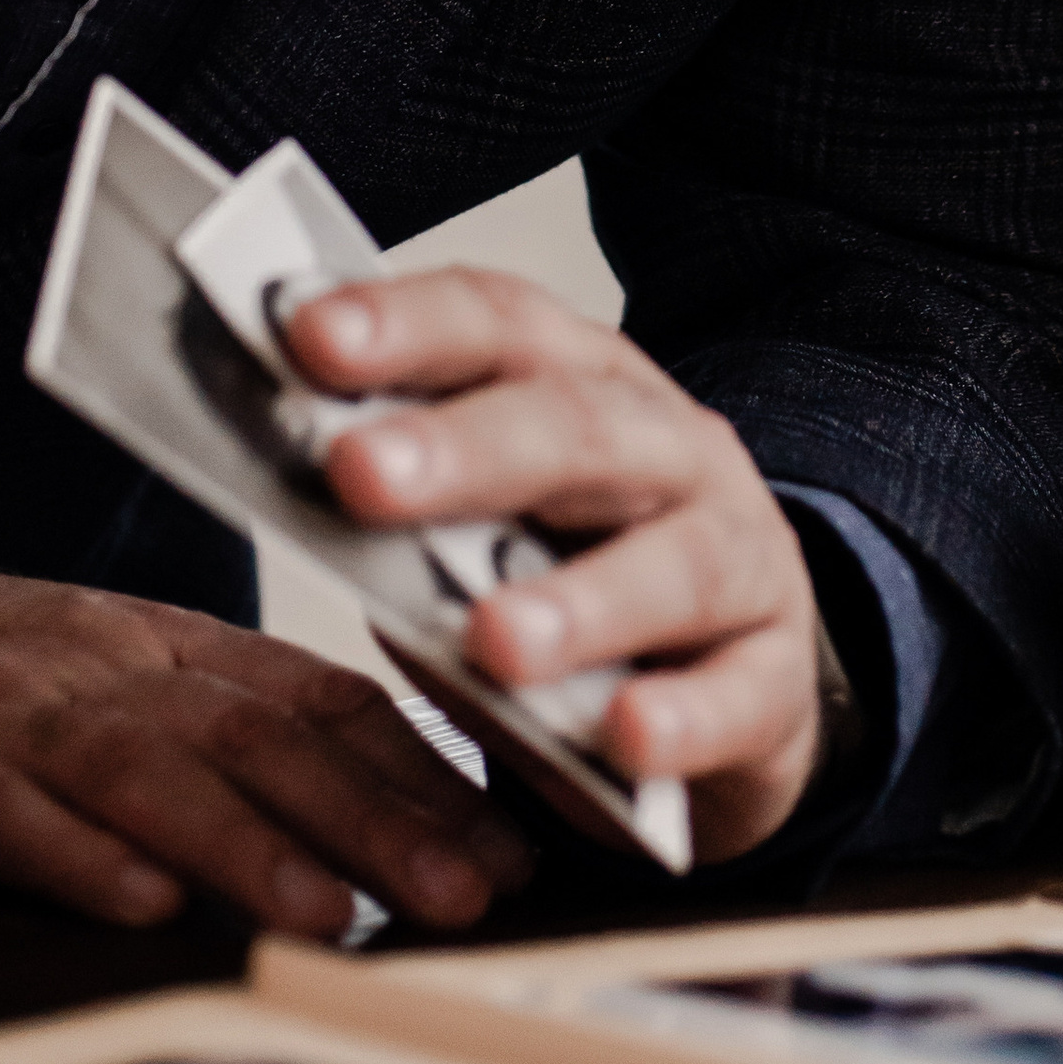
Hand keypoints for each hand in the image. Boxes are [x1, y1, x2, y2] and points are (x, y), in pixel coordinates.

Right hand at [0, 550, 527, 941]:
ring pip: (155, 772)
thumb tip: (379, 801)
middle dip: (380, 818)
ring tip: (340, 912)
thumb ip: (226, 716)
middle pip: (264, 737)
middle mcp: (114, 668)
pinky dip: (82, 853)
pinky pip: (11, 812)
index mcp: (171, 642)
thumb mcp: (120, 663)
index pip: (321, 694)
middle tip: (472, 891)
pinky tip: (146, 903)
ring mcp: (23, 715)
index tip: (508, 840)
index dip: (422, 767)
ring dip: (254, 846)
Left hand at [287, 271, 822, 863]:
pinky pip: (738, 696)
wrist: (732, 686)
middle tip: (360, 473)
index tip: (305, 333)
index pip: (499, 327)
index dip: (406, 325)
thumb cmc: (567, 588)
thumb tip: (285, 480)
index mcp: (588, 383)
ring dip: (579, 601)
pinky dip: (682, 718)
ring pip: (674, 561)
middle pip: (578, 430)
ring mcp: (742, 558)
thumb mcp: (479, 536)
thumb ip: (404, 516)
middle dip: (466, 449)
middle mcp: (673, 450)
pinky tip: (626, 738)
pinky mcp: (777, 681)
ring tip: (491, 638)